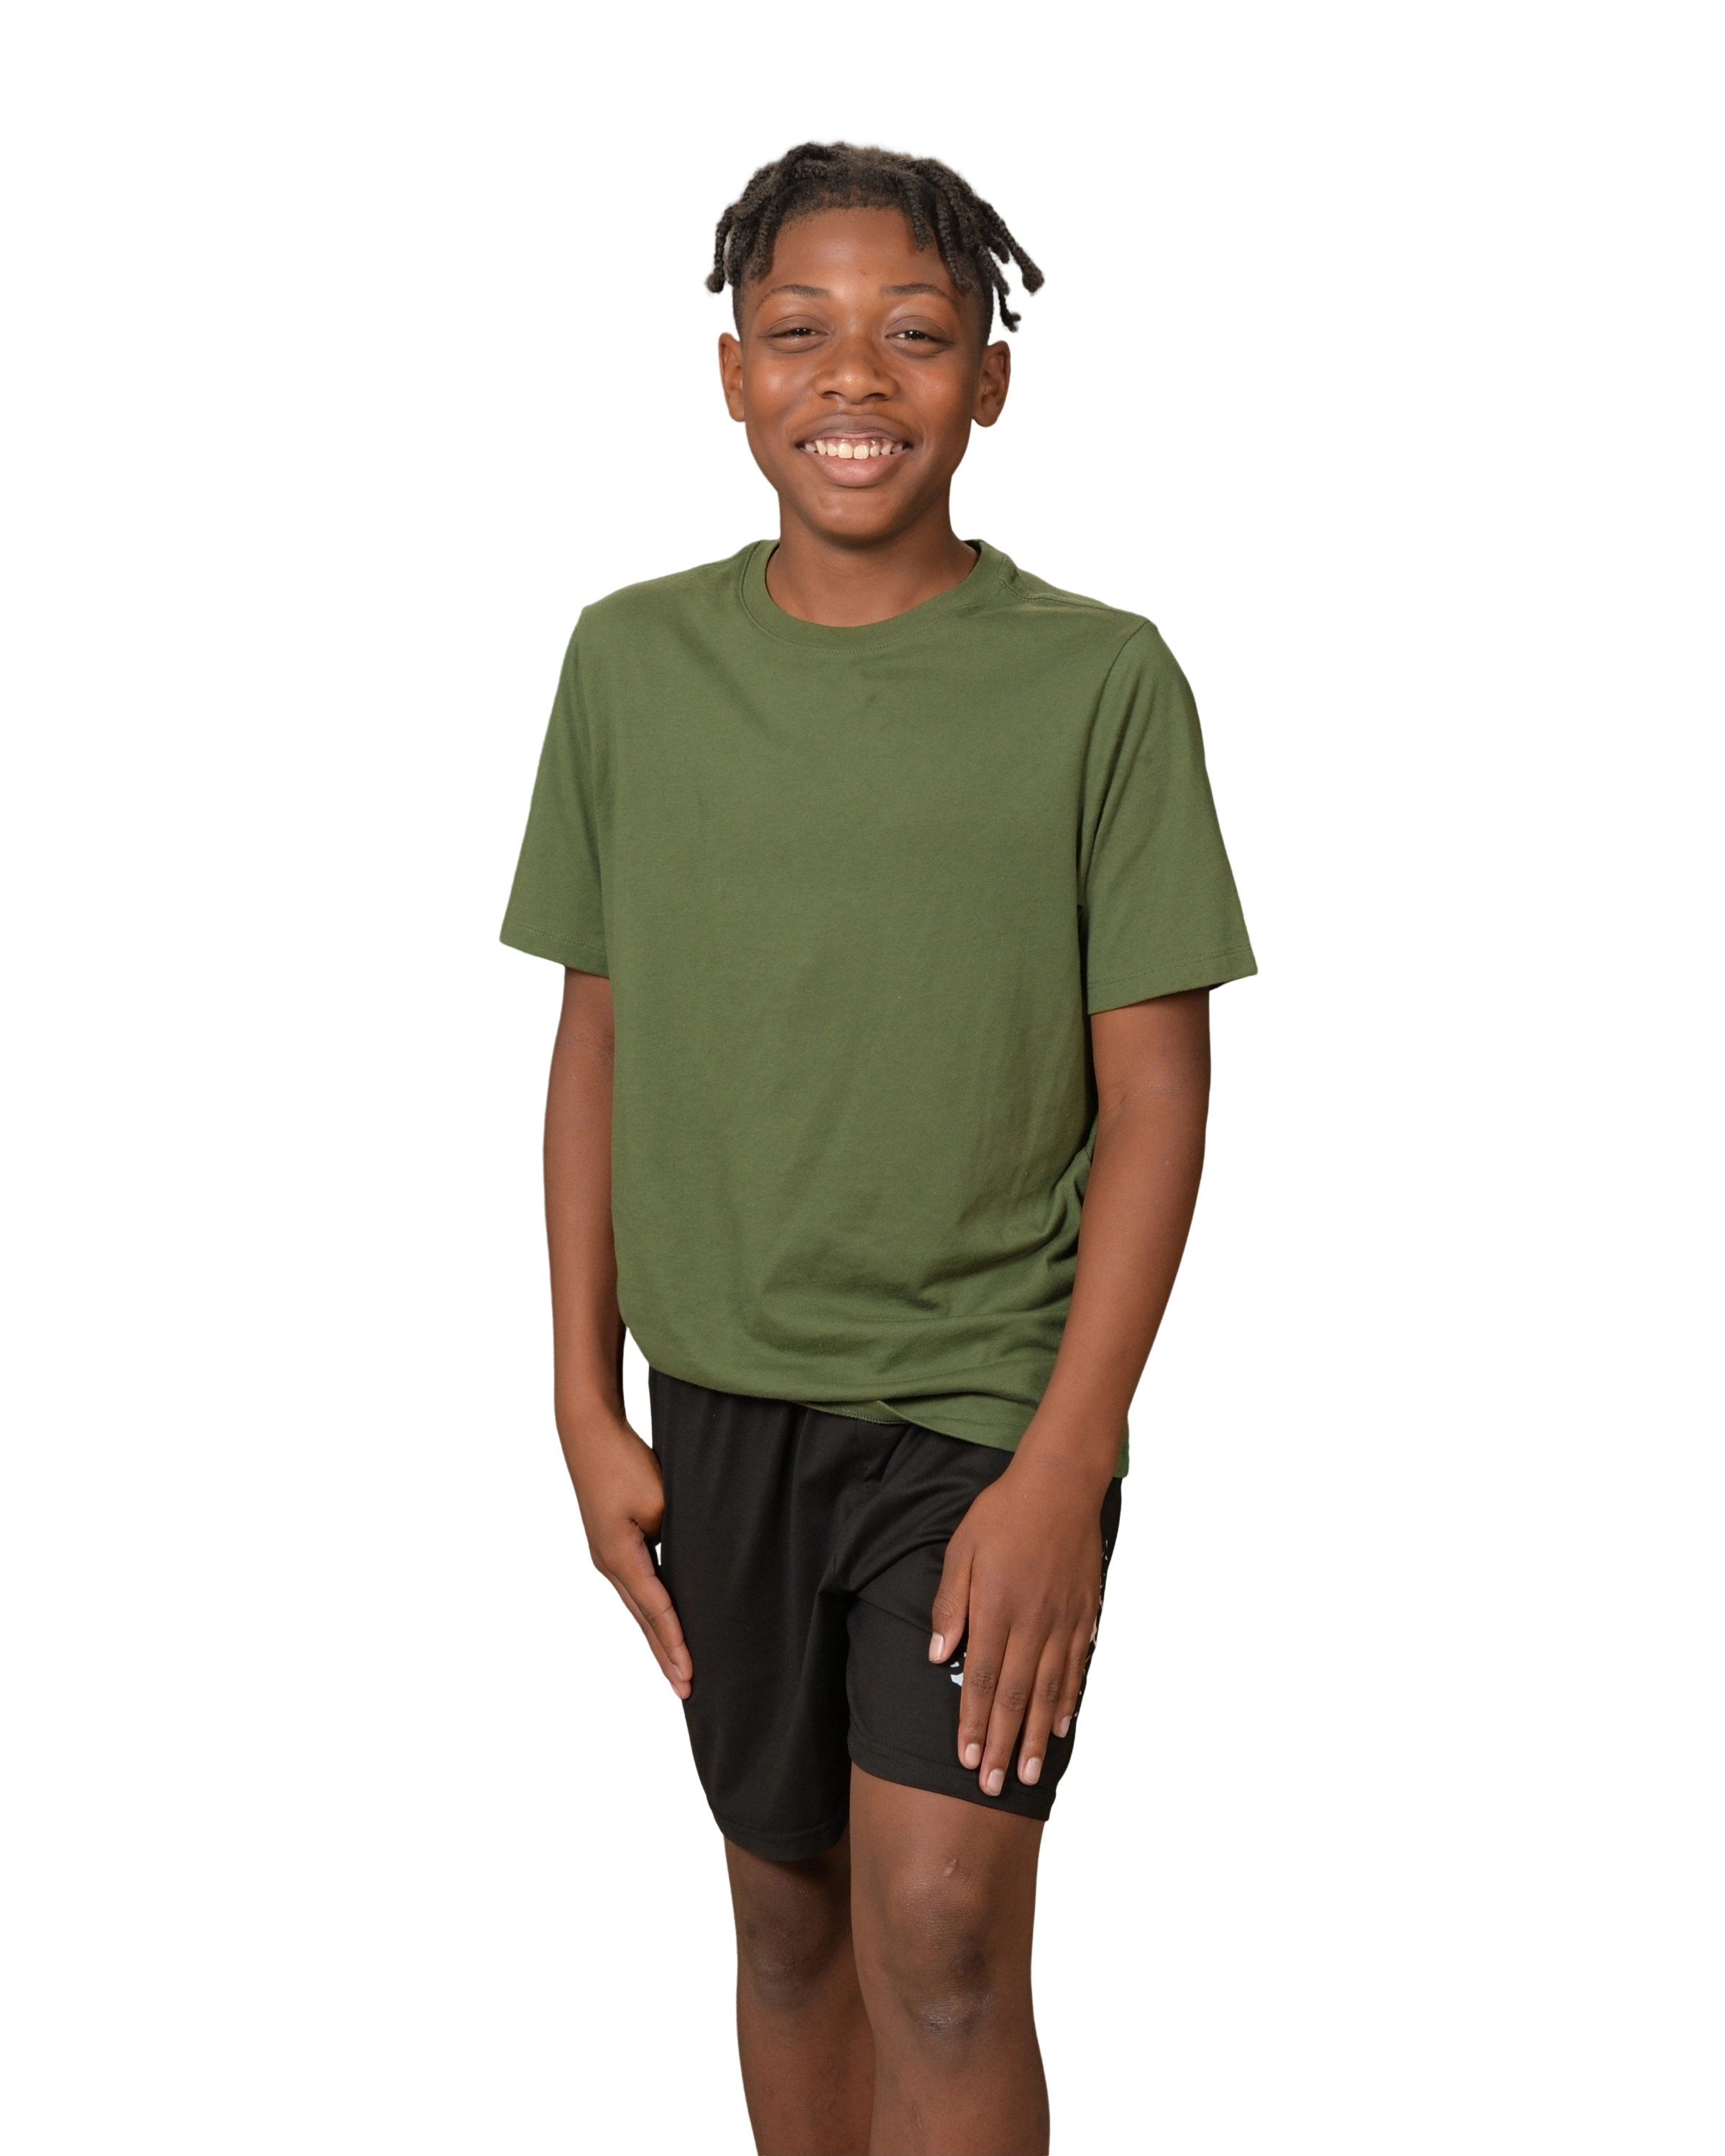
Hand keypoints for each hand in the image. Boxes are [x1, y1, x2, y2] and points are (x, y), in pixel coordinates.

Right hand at [560, 1403, 692, 1699]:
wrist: (587, 1431)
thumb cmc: (623, 1460)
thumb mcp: (658, 1500)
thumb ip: (673, 1537)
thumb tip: (687, 1564)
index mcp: (620, 1557)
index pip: (657, 1611)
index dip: (675, 1645)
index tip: (689, 1676)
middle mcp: (608, 1564)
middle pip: (643, 1620)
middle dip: (664, 1656)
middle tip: (684, 1692)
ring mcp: (605, 1556)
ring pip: (637, 1608)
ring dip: (656, 1640)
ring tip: (674, 1672)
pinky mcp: (610, 1545)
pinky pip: (634, 1589)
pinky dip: (649, 1614)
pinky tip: (658, 1628)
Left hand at [927, 1453, 1103, 1795]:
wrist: (1059, 1485)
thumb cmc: (1002, 1513)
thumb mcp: (961, 1550)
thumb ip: (950, 1605)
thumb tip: (939, 1657)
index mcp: (996, 1609)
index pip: (982, 1679)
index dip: (972, 1722)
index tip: (964, 1759)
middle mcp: (1031, 1623)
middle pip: (1014, 1696)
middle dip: (1000, 1744)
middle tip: (991, 1786)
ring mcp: (1061, 1622)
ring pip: (1046, 1691)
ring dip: (1033, 1736)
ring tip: (1025, 1775)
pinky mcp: (1082, 1615)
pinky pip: (1073, 1668)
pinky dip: (1065, 1701)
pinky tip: (1057, 1727)